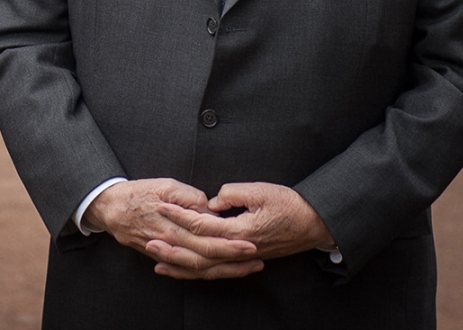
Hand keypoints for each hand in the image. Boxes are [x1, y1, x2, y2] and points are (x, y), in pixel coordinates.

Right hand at [86, 179, 261, 279]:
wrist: (110, 208)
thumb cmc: (137, 193)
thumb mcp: (164, 185)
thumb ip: (188, 196)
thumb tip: (208, 207)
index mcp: (174, 226)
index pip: (208, 240)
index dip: (230, 244)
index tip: (250, 243)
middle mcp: (171, 244)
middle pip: (207, 258)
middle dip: (234, 261)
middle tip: (257, 259)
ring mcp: (166, 254)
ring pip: (198, 269)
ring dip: (224, 270)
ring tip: (246, 268)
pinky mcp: (162, 257)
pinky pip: (186, 270)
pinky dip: (203, 274)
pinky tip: (220, 272)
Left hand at [152, 182, 332, 278]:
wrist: (315, 224)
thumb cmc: (290, 205)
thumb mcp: (262, 191)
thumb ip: (233, 194)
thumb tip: (212, 201)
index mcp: (240, 230)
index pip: (202, 225)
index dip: (180, 215)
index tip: (161, 206)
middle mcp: (239, 248)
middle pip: (198, 252)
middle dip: (172, 245)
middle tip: (147, 237)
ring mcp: (241, 257)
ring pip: (205, 266)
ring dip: (179, 263)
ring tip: (156, 257)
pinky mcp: (243, 259)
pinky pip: (215, 269)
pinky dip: (195, 270)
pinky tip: (178, 268)